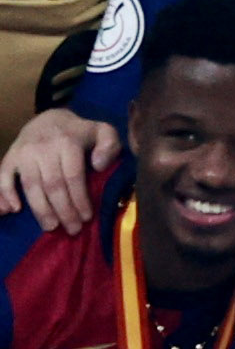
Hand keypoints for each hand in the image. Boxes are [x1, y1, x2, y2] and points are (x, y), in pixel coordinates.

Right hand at [7, 109, 118, 231]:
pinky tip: (11, 211)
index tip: (87, 217)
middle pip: (53, 185)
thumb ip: (109, 145)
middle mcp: (43, 148)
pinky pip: (3, 177)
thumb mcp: (102, 131)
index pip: (73, 176)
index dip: (79, 199)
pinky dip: (5, 194)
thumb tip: (99, 165)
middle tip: (72, 229)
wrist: (48, 118)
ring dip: (40, 209)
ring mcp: (24, 153)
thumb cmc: (79, 132)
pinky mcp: (10, 157)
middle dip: (63, 210)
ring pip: (31, 186)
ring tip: (50, 227)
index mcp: (67, 142)